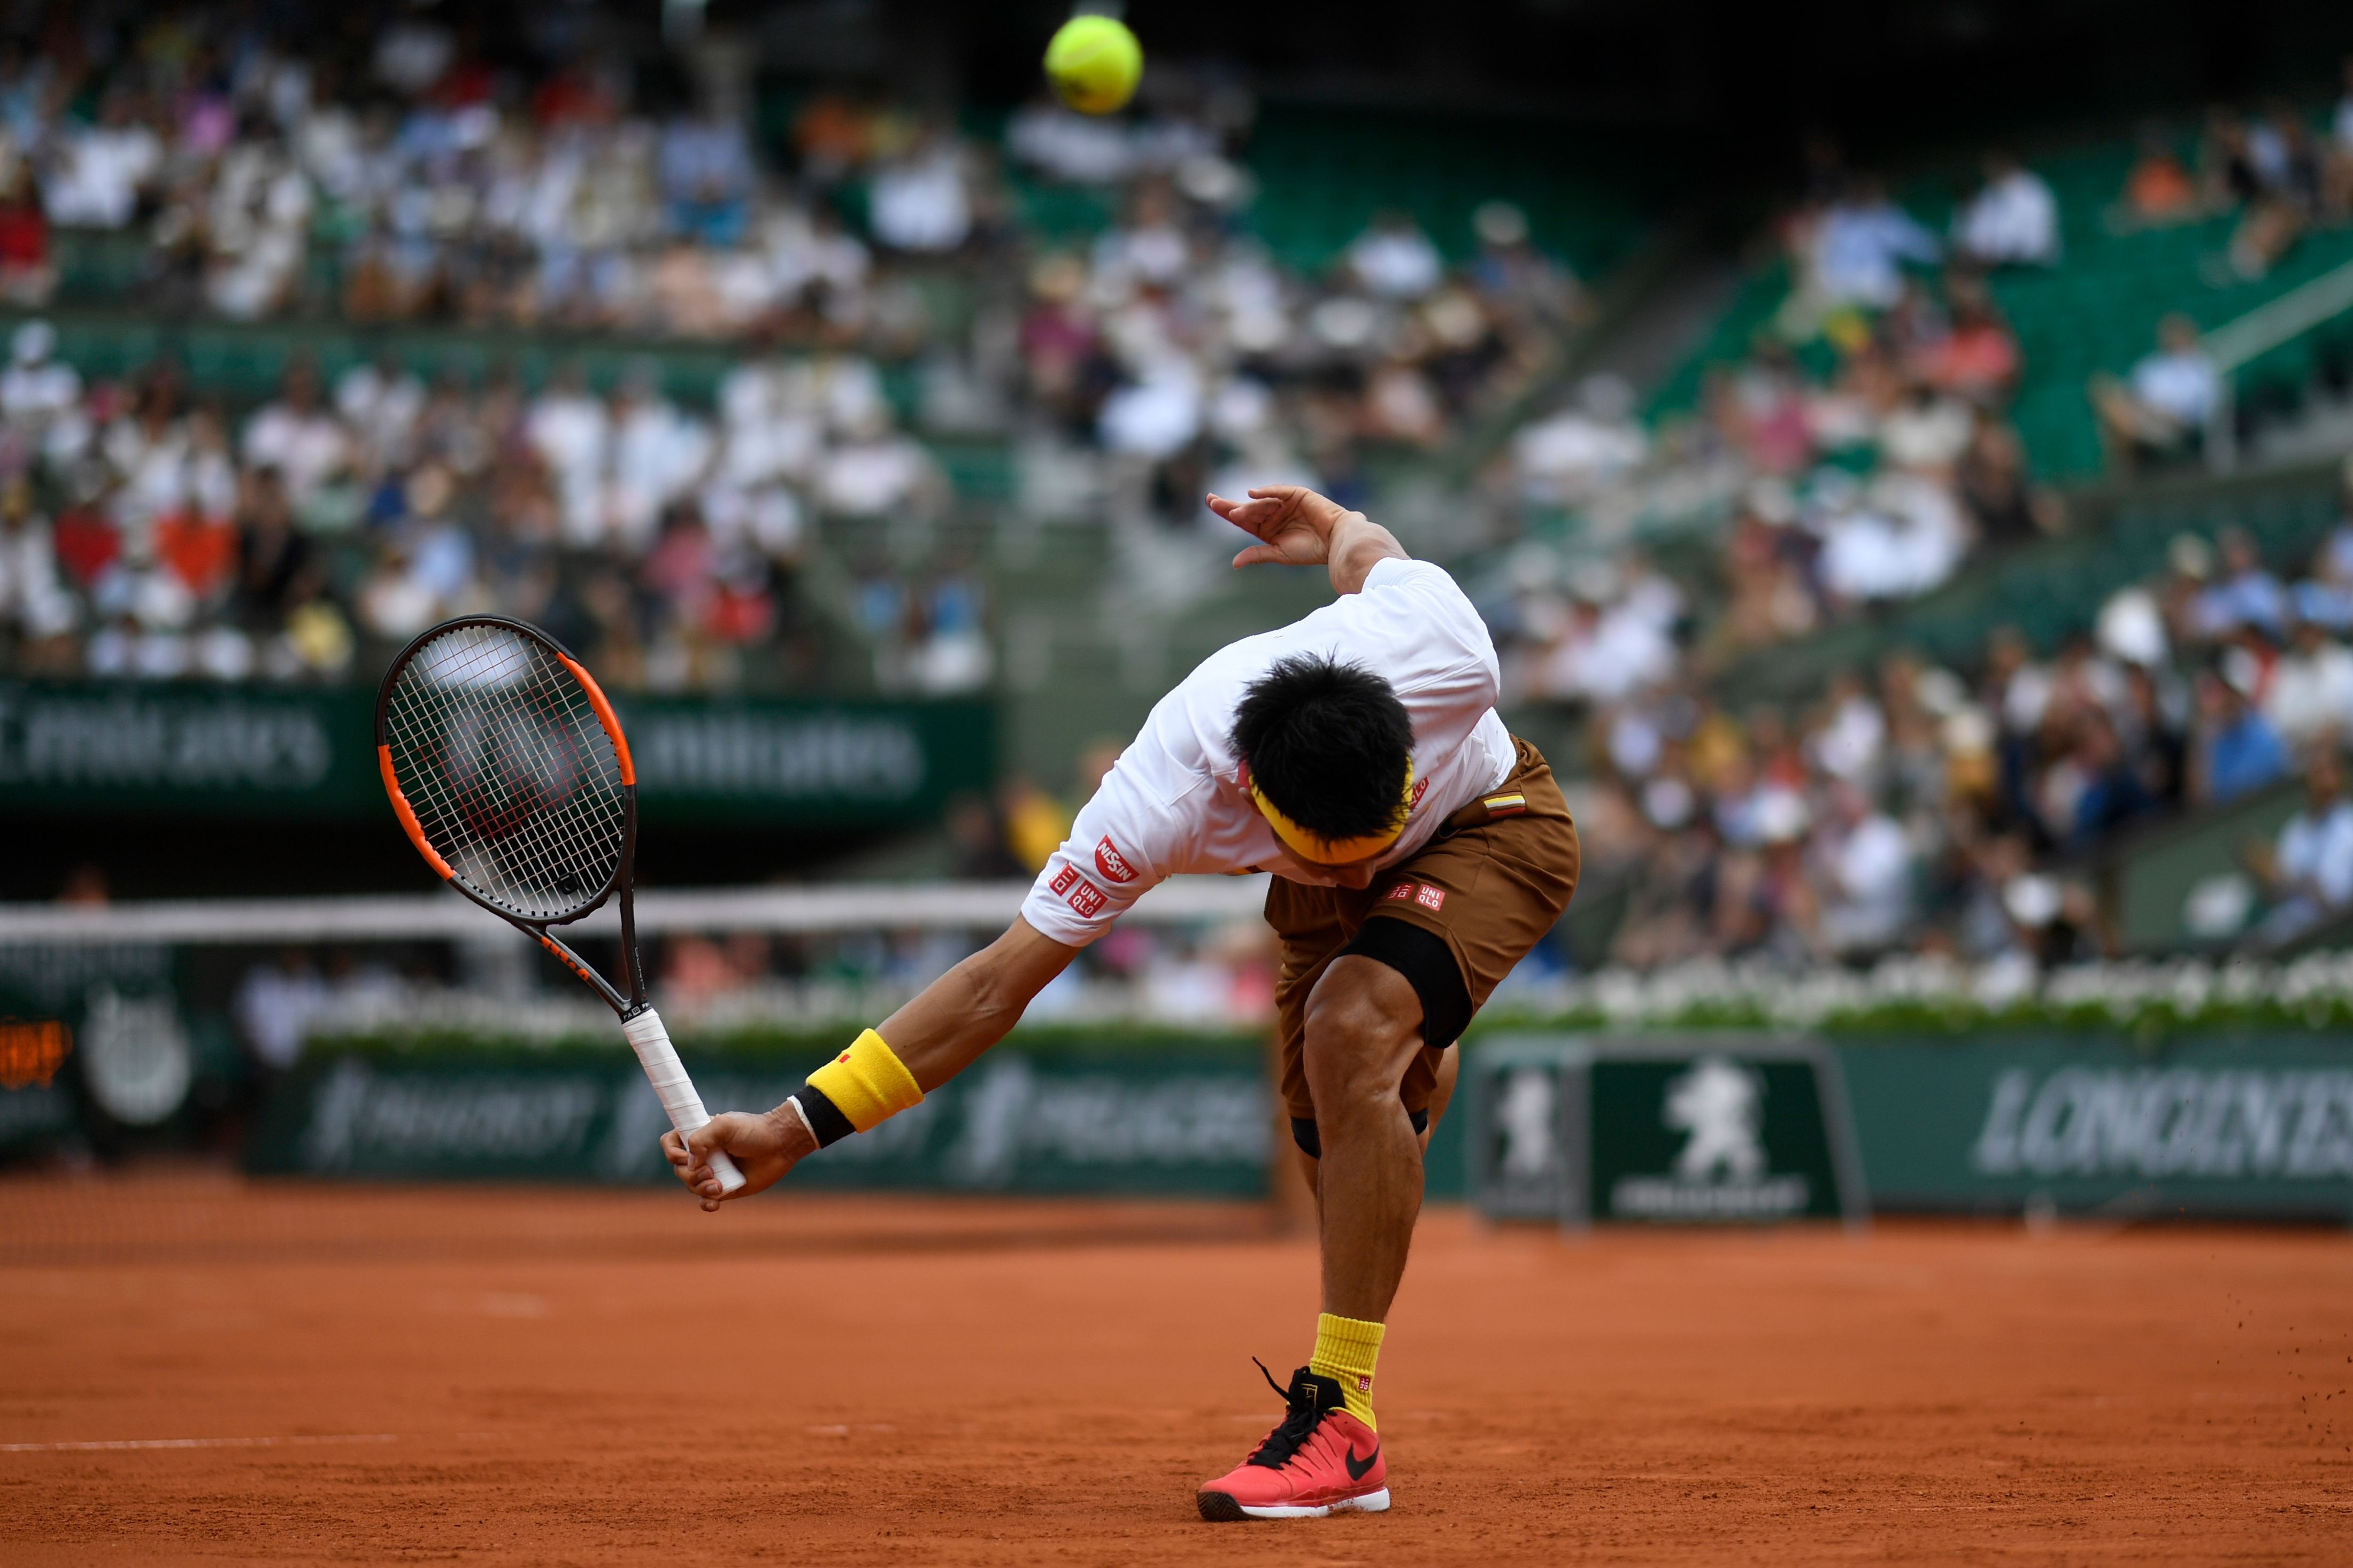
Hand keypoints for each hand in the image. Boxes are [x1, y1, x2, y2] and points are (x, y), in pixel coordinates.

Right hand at [663, 1107, 814, 1211]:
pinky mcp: (725, 1188)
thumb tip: (690, 1162)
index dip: (672, 1152)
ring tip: (719, 1186)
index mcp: (699, 1135)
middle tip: (710, 1172)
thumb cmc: (754, 1131)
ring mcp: (713, 1172)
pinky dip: (706, 1204)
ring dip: (701, 1189)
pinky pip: (706, 1201)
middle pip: (679, 1169)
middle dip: (690, 1174)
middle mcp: (703, 1154)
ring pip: (691, 1186)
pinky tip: (715, 1203)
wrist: (780, 1146)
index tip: (684, 1156)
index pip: (670, 1143)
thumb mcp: (725, 1125)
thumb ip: (701, 1138)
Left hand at [1207, 485, 1406, 593]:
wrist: (1336, 542)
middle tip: (1212, 502)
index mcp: (1267, 528)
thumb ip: (1258, 554)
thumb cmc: (1311, 550)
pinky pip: (1278, 491)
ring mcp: (1284, 502)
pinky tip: (1252, 494)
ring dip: (1249, 507)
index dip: (1227, 511)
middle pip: (1247, 508)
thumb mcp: (1279, 553)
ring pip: (1261, 502)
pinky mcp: (1297, 494)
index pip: (1243, 519)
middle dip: (1229, 505)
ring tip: (1236, 514)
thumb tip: (1234, 563)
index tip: (1211, 503)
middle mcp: (1273, 513)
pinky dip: (1265, 492)